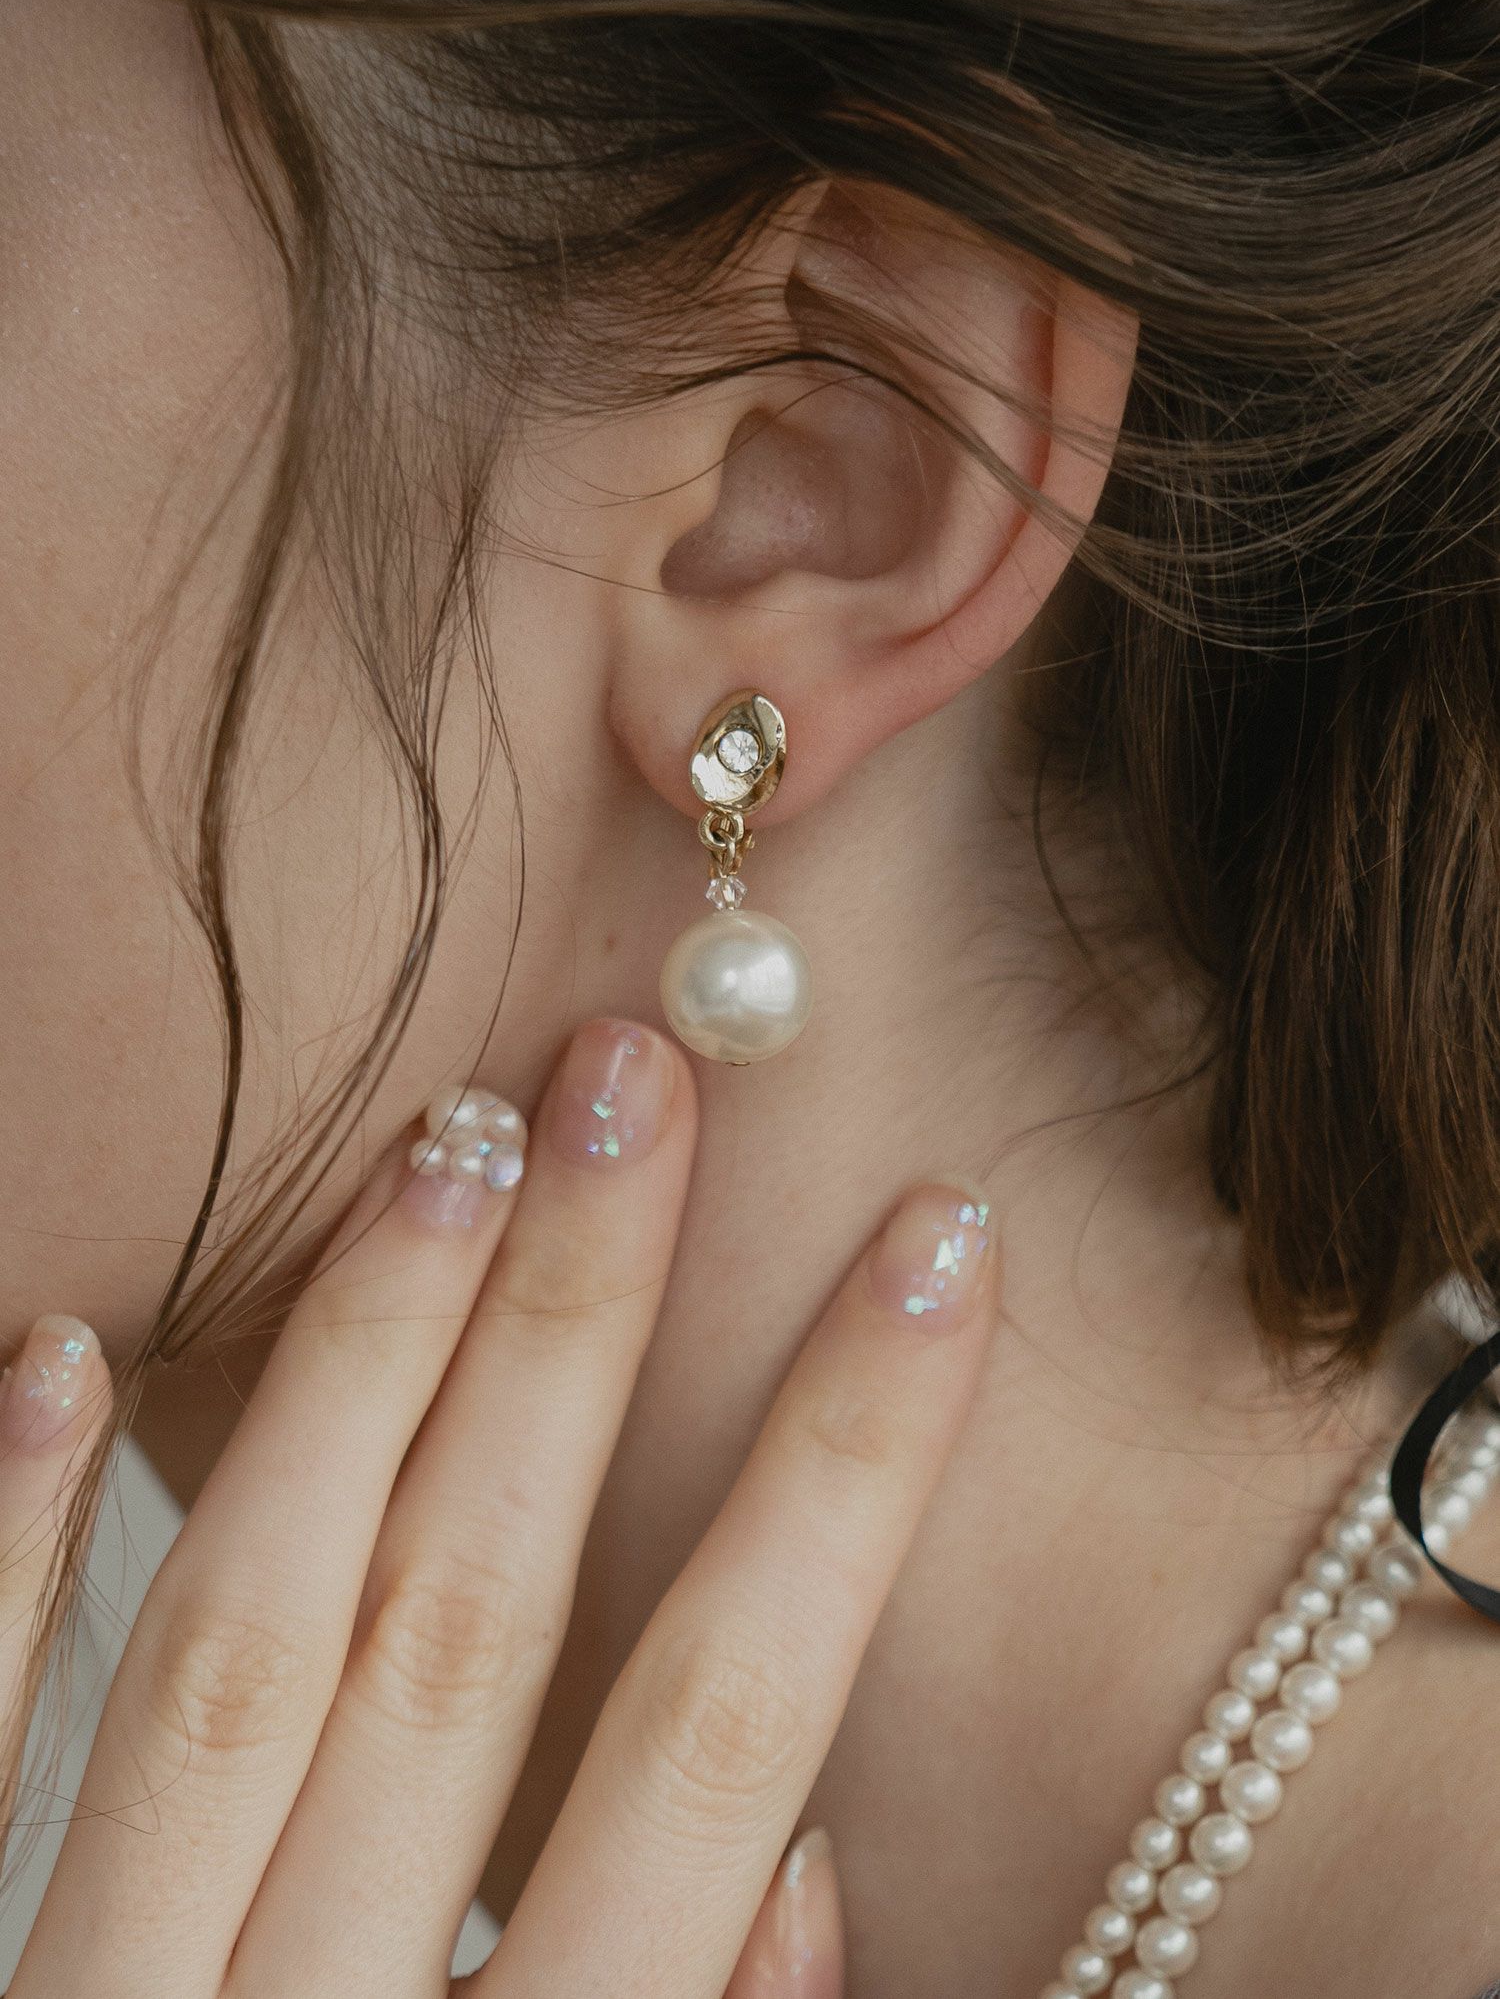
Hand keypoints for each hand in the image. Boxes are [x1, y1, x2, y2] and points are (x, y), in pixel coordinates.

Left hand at [3, 1018, 997, 1996]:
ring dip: (353, 1375)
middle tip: (638, 1080)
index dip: (846, 1477)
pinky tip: (49, 1344)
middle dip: (582, 1335)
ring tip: (443, 1146)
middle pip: (471, 1624)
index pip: (722, 1733)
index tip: (932, 1254)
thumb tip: (811, 1872)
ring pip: (242, 1645)